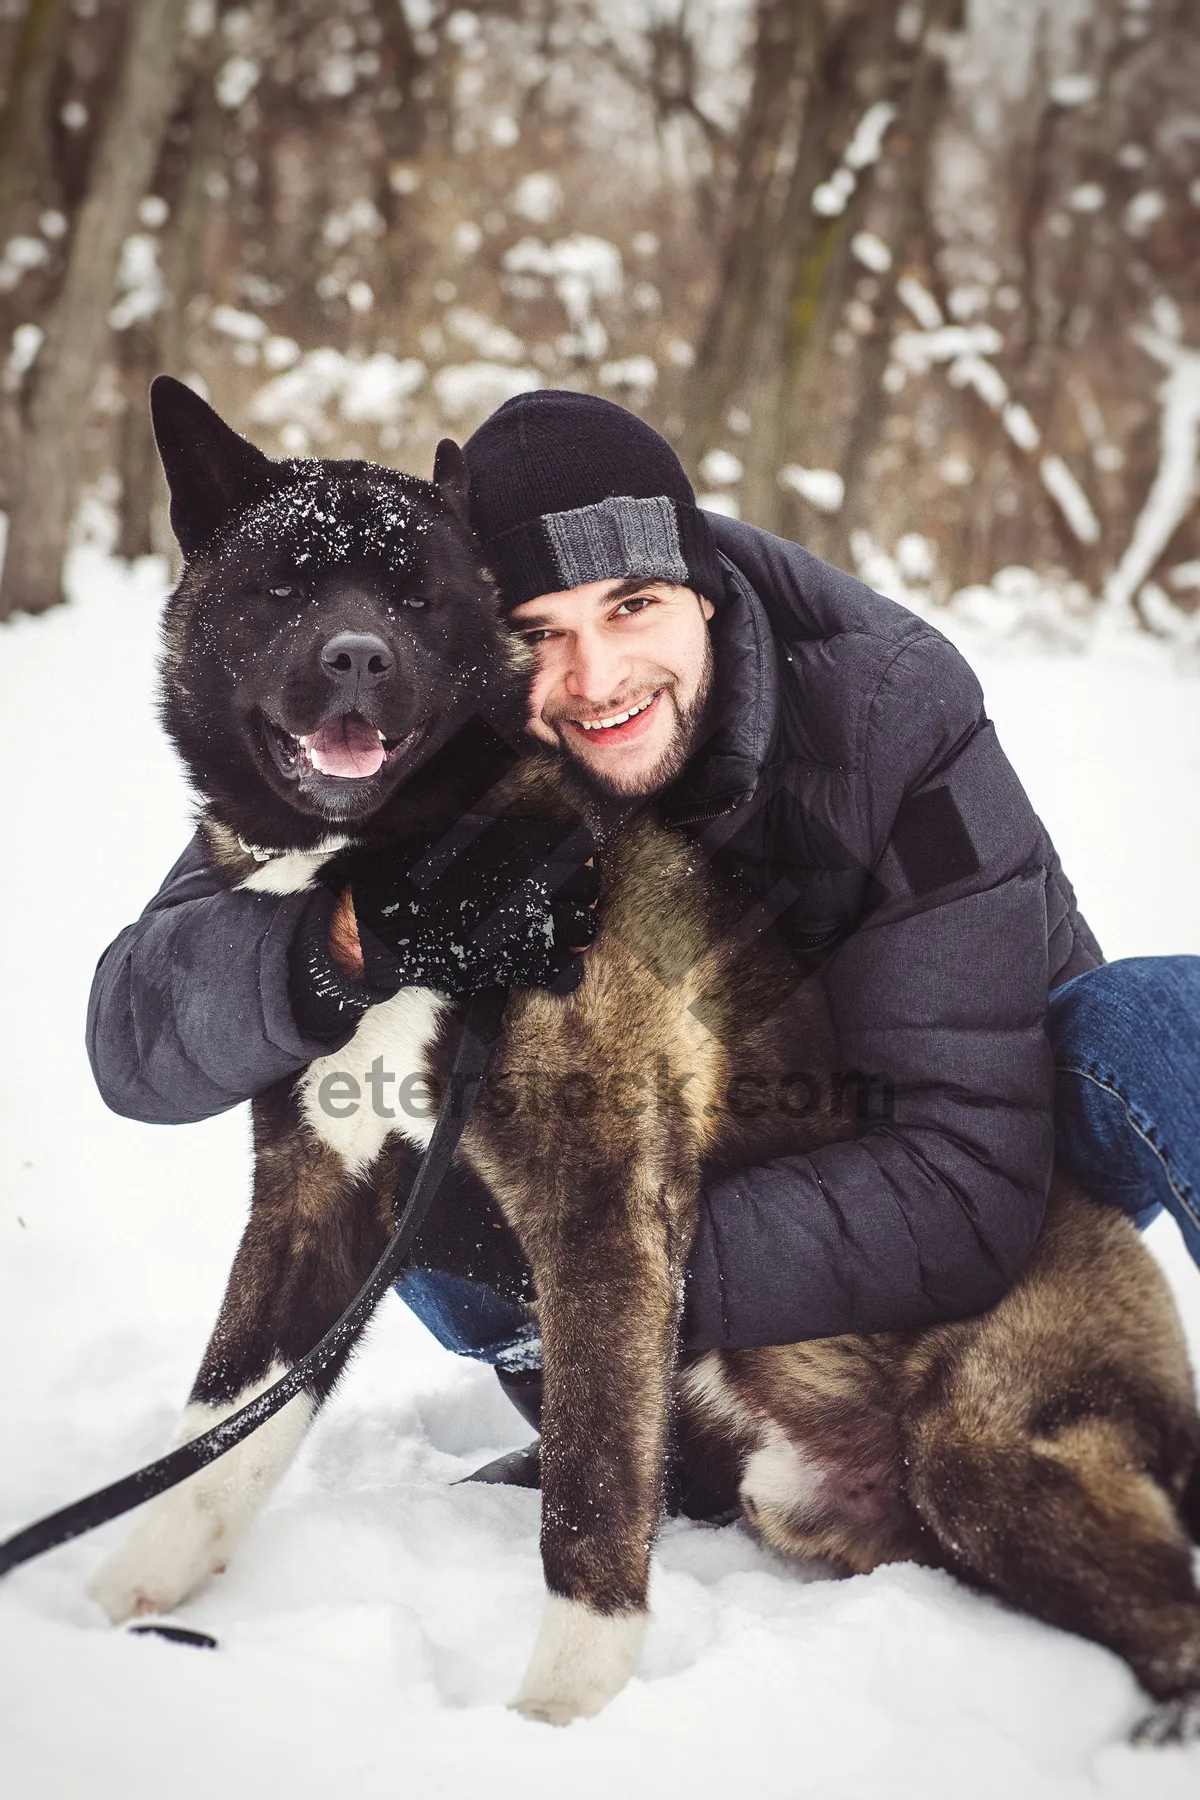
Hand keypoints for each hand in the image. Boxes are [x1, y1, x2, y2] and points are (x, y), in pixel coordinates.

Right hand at [331, 815, 599, 997]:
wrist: (384, 923)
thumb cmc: (413, 874)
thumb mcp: (457, 839)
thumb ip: (500, 839)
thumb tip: (532, 842)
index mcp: (519, 844)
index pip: (579, 846)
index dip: (576, 858)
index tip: (565, 868)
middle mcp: (534, 881)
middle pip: (589, 885)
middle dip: (579, 894)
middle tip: (561, 904)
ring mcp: (530, 924)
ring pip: (586, 928)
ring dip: (577, 932)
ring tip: (558, 936)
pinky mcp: (519, 965)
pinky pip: (567, 972)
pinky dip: (563, 973)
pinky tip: (547, 969)